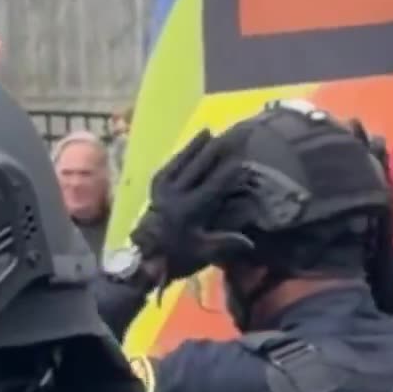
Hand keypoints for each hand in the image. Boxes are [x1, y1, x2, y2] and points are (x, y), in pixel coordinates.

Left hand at [131, 129, 248, 279]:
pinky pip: (168, 167)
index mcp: (190, 209)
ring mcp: (163, 189)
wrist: (141, 259)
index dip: (230, 172)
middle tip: (230, 135)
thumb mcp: (203, 254)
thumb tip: (251, 241)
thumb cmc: (176, 257)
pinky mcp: (154, 189)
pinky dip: (179, 156)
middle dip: (215, 150)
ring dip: (195, 146)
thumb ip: (226, 244)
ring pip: (181, 162)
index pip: (215, 185)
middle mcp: (176, 193)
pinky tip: (186, 149)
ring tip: (208, 132)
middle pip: (199, 167)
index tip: (244, 160)